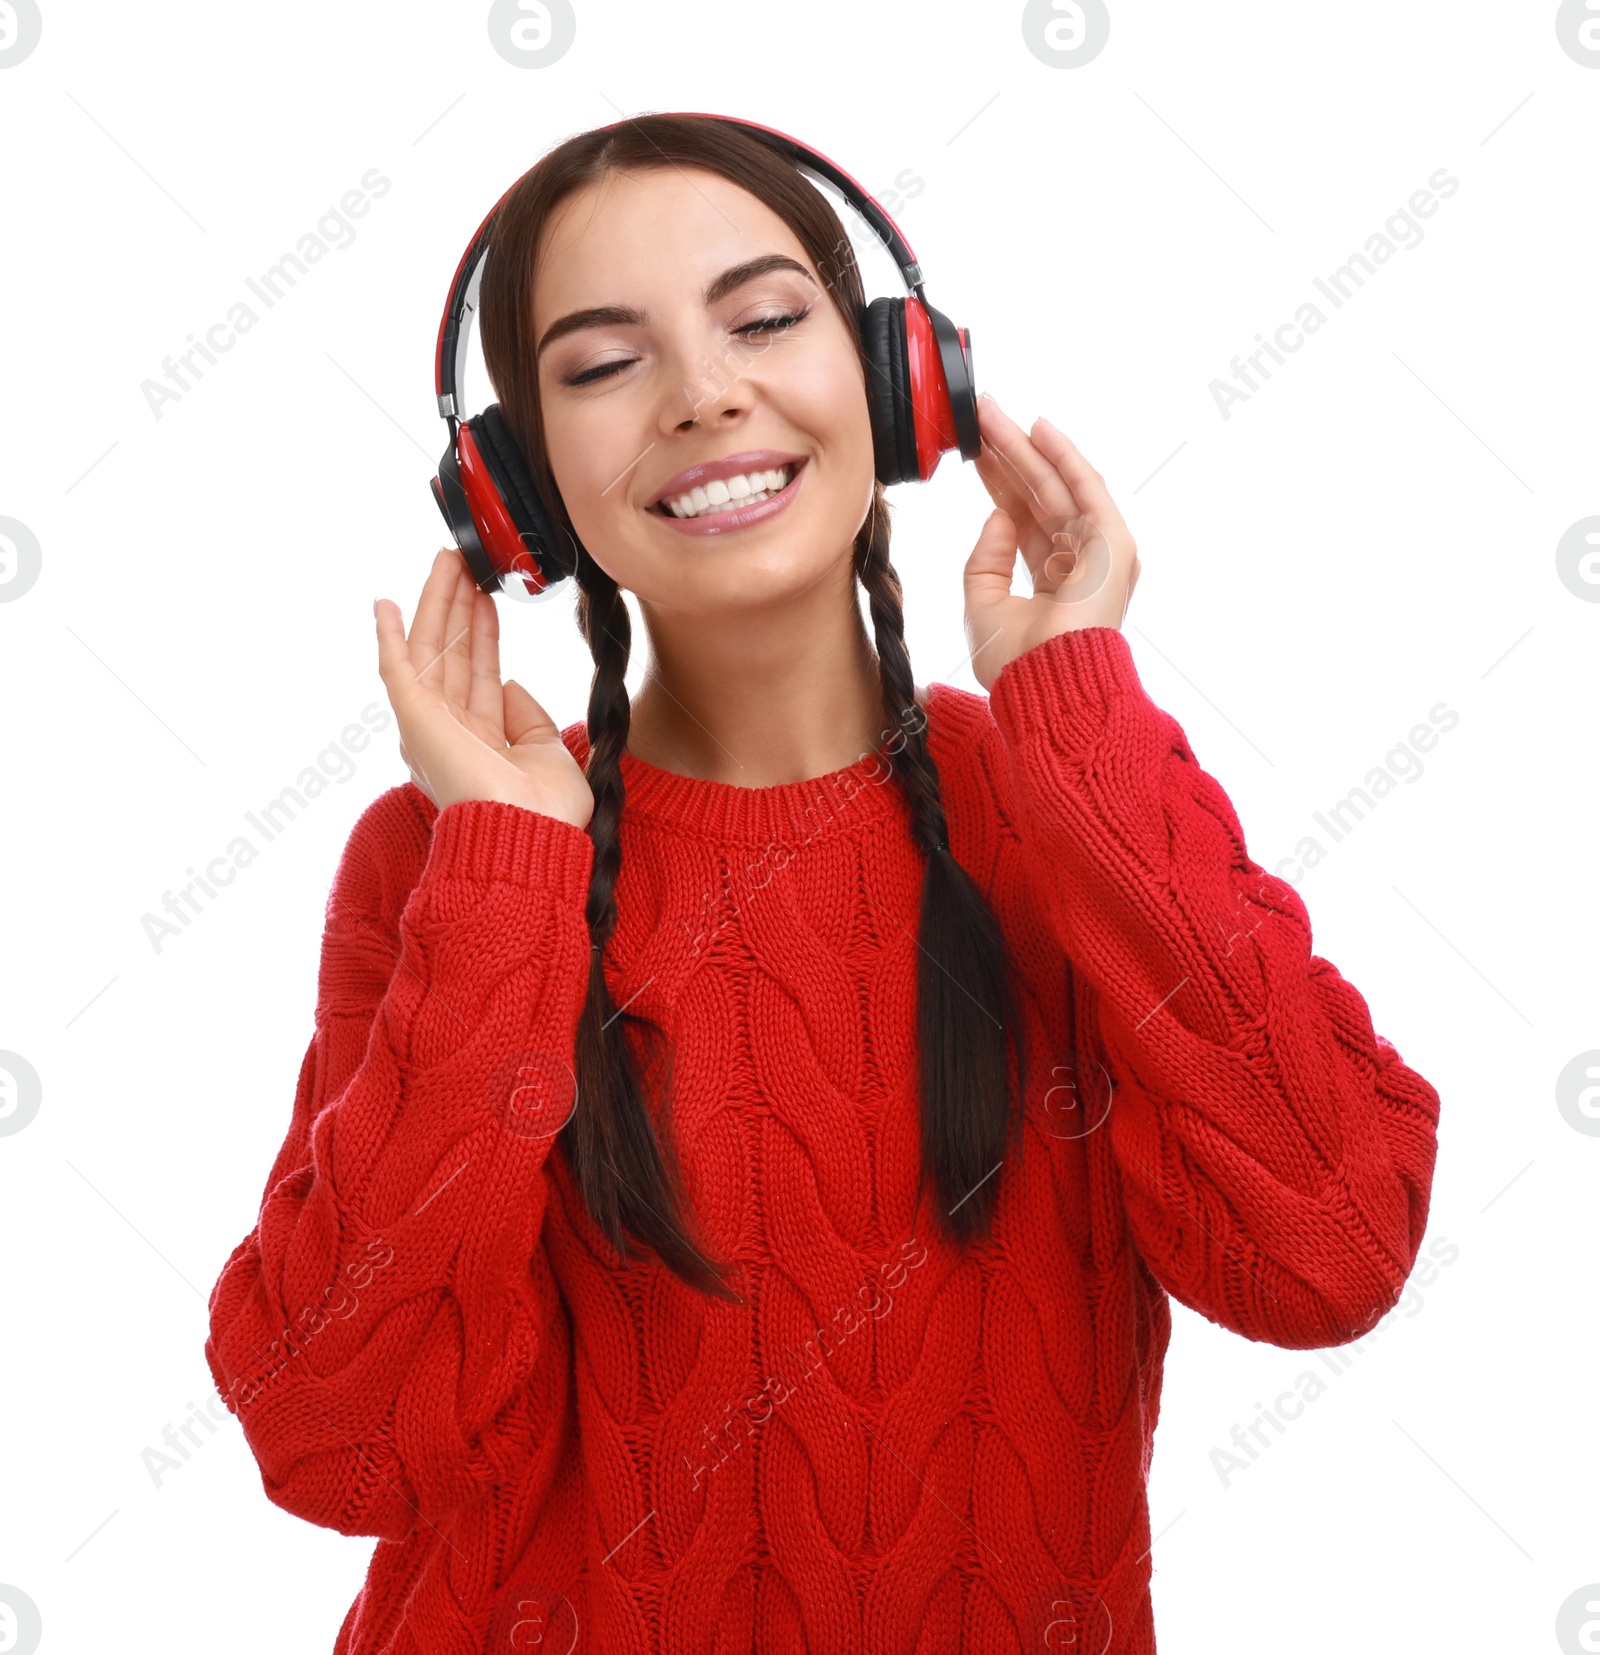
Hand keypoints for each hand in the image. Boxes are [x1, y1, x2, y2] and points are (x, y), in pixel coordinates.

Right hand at [374, 548, 593, 827]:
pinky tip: (387, 604)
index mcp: (480, 744)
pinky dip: (389, 635)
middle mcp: (450, 733)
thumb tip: (509, 684)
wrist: (528, 835)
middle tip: (467, 564)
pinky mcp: (415, 719)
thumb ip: (528, 717)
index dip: (482, 634)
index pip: (478, 675)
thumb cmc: (545, 813)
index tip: (488, 599)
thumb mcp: (548, 753)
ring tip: (449, 560)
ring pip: (430, 650)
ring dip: (437, 603)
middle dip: (459, 607)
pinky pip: (396, 669)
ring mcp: (430, 725)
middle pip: (452, 655)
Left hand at [962, 393, 1141, 691]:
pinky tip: (1041, 429)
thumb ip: (986, 558)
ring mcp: (1099, 553)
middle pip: (1038, 497)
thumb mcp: (983, 604)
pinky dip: (1065, 457)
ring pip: (1056, 487)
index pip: (1023, 519)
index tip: (973, 452)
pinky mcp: (1113, 544)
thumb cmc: (1017, 662)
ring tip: (993, 413)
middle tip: (979, 418)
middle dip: (1008, 456)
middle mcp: (1079, 563)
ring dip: (1027, 448)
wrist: (1047, 687)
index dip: (998, 483)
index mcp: (1053, 582)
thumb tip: (996, 515)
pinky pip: (1086, 490)